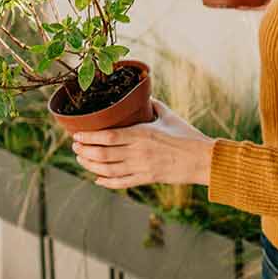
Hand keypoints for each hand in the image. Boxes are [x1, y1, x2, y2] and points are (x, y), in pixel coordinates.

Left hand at [71, 99, 215, 188]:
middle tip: (75, 147)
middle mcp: (138, 151)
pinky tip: (97, 179)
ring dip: (91, 165)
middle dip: (85, 151)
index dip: (89, 137)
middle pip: (103, 153)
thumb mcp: (168, 116)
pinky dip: (106, 182)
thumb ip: (153, 106)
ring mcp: (141, 167)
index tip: (77, 135)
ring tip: (81, 159)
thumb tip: (143, 96)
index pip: (108, 136)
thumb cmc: (187, 135)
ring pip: (108, 169)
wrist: (202, 159)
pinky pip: (121, 182)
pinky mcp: (147, 179)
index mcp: (142, 133)